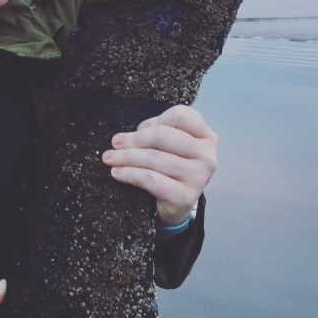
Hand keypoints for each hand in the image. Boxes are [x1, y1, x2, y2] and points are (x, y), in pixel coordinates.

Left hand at [102, 105, 216, 225]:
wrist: (177, 202)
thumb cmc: (171, 166)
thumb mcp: (169, 145)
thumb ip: (157, 131)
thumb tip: (137, 132)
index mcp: (205, 136)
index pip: (181, 115)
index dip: (156, 119)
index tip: (139, 129)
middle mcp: (207, 155)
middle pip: (163, 135)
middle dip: (134, 139)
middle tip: (115, 143)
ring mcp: (199, 177)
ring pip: (154, 158)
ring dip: (126, 157)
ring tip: (110, 158)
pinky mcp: (186, 196)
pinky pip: (151, 179)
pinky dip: (130, 174)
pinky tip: (117, 172)